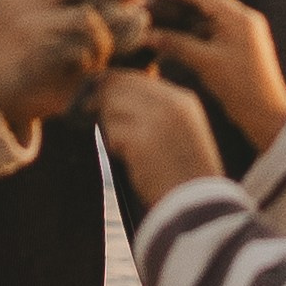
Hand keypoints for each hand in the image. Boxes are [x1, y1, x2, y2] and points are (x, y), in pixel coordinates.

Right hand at [0, 0, 146, 124]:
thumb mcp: (16, 22)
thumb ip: (48, 11)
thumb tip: (94, 10)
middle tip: (139, 2)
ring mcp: (30, 24)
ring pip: (87, 18)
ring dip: (108, 33)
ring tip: (117, 45)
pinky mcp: (33, 52)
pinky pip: (76, 50)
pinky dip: (91, 58)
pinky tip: (94, 67)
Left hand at [96, 65, 224, 203]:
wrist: (200, 208)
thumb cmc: (189, 176)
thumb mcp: (185, 133)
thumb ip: (158, 111)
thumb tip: (116, 99)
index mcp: (183, 99)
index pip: (136, 77)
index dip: (112, 87)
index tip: (97, 97)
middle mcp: (170, 103)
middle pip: (118, 85)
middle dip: (99, 99)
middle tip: (85, 113)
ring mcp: (155, 120)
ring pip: (110, 106)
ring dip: (108, 125)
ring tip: (122, 147)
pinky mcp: (139, 141)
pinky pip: (111, 133)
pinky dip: (113, 145)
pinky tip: (127, 160)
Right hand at [143, 0, 285, 151]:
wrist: (267, 115)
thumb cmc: (240, 88)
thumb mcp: (206, 64)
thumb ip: (177, 45)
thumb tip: (148, 35)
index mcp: (240, 18)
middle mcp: (243, 19)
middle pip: (206, 2)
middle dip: (180, 1)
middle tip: (154, 0)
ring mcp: (242, 32)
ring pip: (208, 17)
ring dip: (185, 17)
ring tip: (160, 17)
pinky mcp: (238, 45)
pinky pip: (212, 31)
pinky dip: (193, 32)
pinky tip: (175, 36)